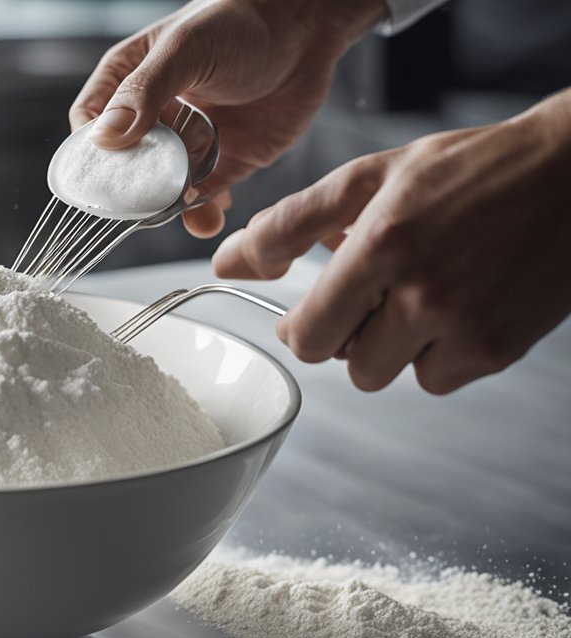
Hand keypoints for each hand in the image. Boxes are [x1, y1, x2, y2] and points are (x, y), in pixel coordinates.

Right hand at [71, 0, 383, 237]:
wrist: (309, 26)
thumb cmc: (242, 21)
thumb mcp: (186, 49)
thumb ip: (144, 92)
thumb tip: (104, 139)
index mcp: (129, 80)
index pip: (90, 124)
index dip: (92, 152)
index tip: (104, 175)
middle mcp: (154, 114)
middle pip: (125, 164)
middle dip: (133, 190)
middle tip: (146, 205)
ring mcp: (188, 139)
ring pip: (163, 186)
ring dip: (170, 208)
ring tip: (190, 215)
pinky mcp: (225, 159)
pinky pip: (203, 195)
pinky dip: (202, 209)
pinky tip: (209, 211)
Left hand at [212, 89, 570, 392]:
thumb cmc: (468, 170)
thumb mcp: (369, 179)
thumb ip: (289, 225)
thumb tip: (226, 262)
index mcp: (383, 246)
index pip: (308, 335)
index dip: (301, 328)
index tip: (308, 313)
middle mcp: (424, 293)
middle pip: (346, 363)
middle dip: (347, 333)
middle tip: (371, 293)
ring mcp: (465, 326)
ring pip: (390, 374)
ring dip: (391, 344)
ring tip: (417, 292)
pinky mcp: (499, 348)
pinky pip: (437, 379)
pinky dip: (436, 352)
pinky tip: (455, 306)